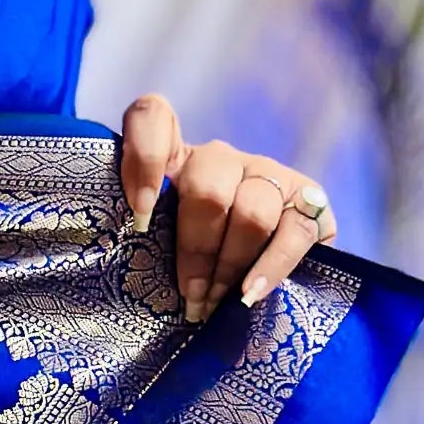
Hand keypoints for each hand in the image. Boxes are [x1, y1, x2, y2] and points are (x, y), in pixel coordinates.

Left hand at [119, 93, 337, 322]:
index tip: (139, 215)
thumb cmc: (194, 260)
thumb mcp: (162, 245)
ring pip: (252, 213)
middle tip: (189, 297)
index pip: (152, 117)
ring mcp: (267, 173)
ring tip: (216, 305)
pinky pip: (295, 232)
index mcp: (175, 157)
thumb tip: (113, 274)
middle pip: (207, 188)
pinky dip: (271, 269)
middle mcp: (220, 158)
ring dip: (230, 268)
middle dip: (196, 252)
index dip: (144, 157)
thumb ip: (144, 241)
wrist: (264, 272)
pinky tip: (250, 295)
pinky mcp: (310, 199)